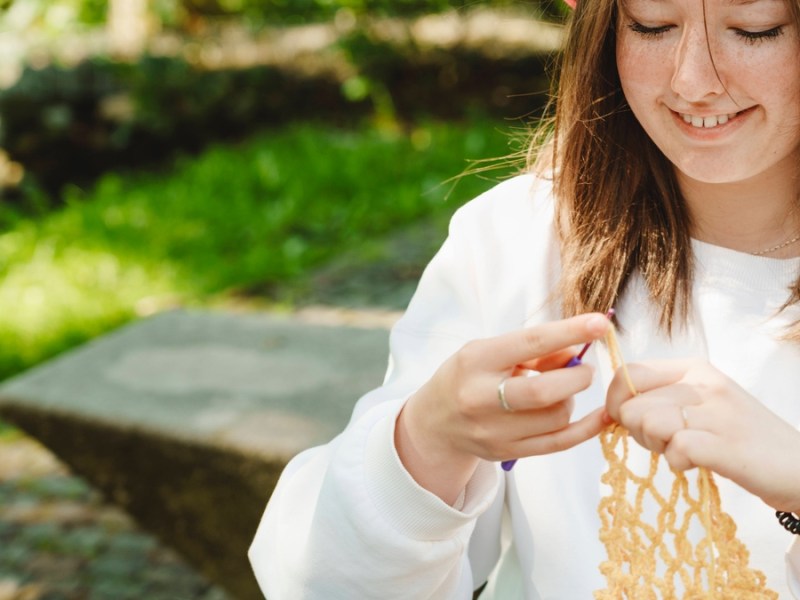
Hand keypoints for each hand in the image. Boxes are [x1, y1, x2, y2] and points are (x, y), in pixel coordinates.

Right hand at [395, 312, 609, 503]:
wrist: (435, 422)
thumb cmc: (468, 376)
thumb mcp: (490, 351)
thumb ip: (532, 350)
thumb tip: (578, 350)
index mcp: (476, 360)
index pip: (529, 343)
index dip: (568, 332)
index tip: (598, 324)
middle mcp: (481, 397)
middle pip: (544, 391)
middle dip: (577, 377)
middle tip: (585, 369)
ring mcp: (493, 430)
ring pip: (556, 416)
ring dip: (571, 399)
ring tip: (562, 391)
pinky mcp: (507, 452)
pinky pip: (559, 443)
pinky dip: (586, 429)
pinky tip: (601, 417)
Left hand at [605, 359, 799, 512]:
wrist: (799, 466)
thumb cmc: (740, 437)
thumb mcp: (700, 404)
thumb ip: (659, 399)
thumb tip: (613, 408)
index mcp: (694, 369)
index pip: (630, 373)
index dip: (615, 401)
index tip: (622, 421)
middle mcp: (705, 384)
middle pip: (632, 405)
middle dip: (637, 431)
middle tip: (665, 444)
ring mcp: (718, 413)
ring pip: (648, 423)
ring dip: (656, 447)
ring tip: (682, 452)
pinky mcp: (728, 446)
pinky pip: (676, 449)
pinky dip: (677, 463)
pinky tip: (695, 464)